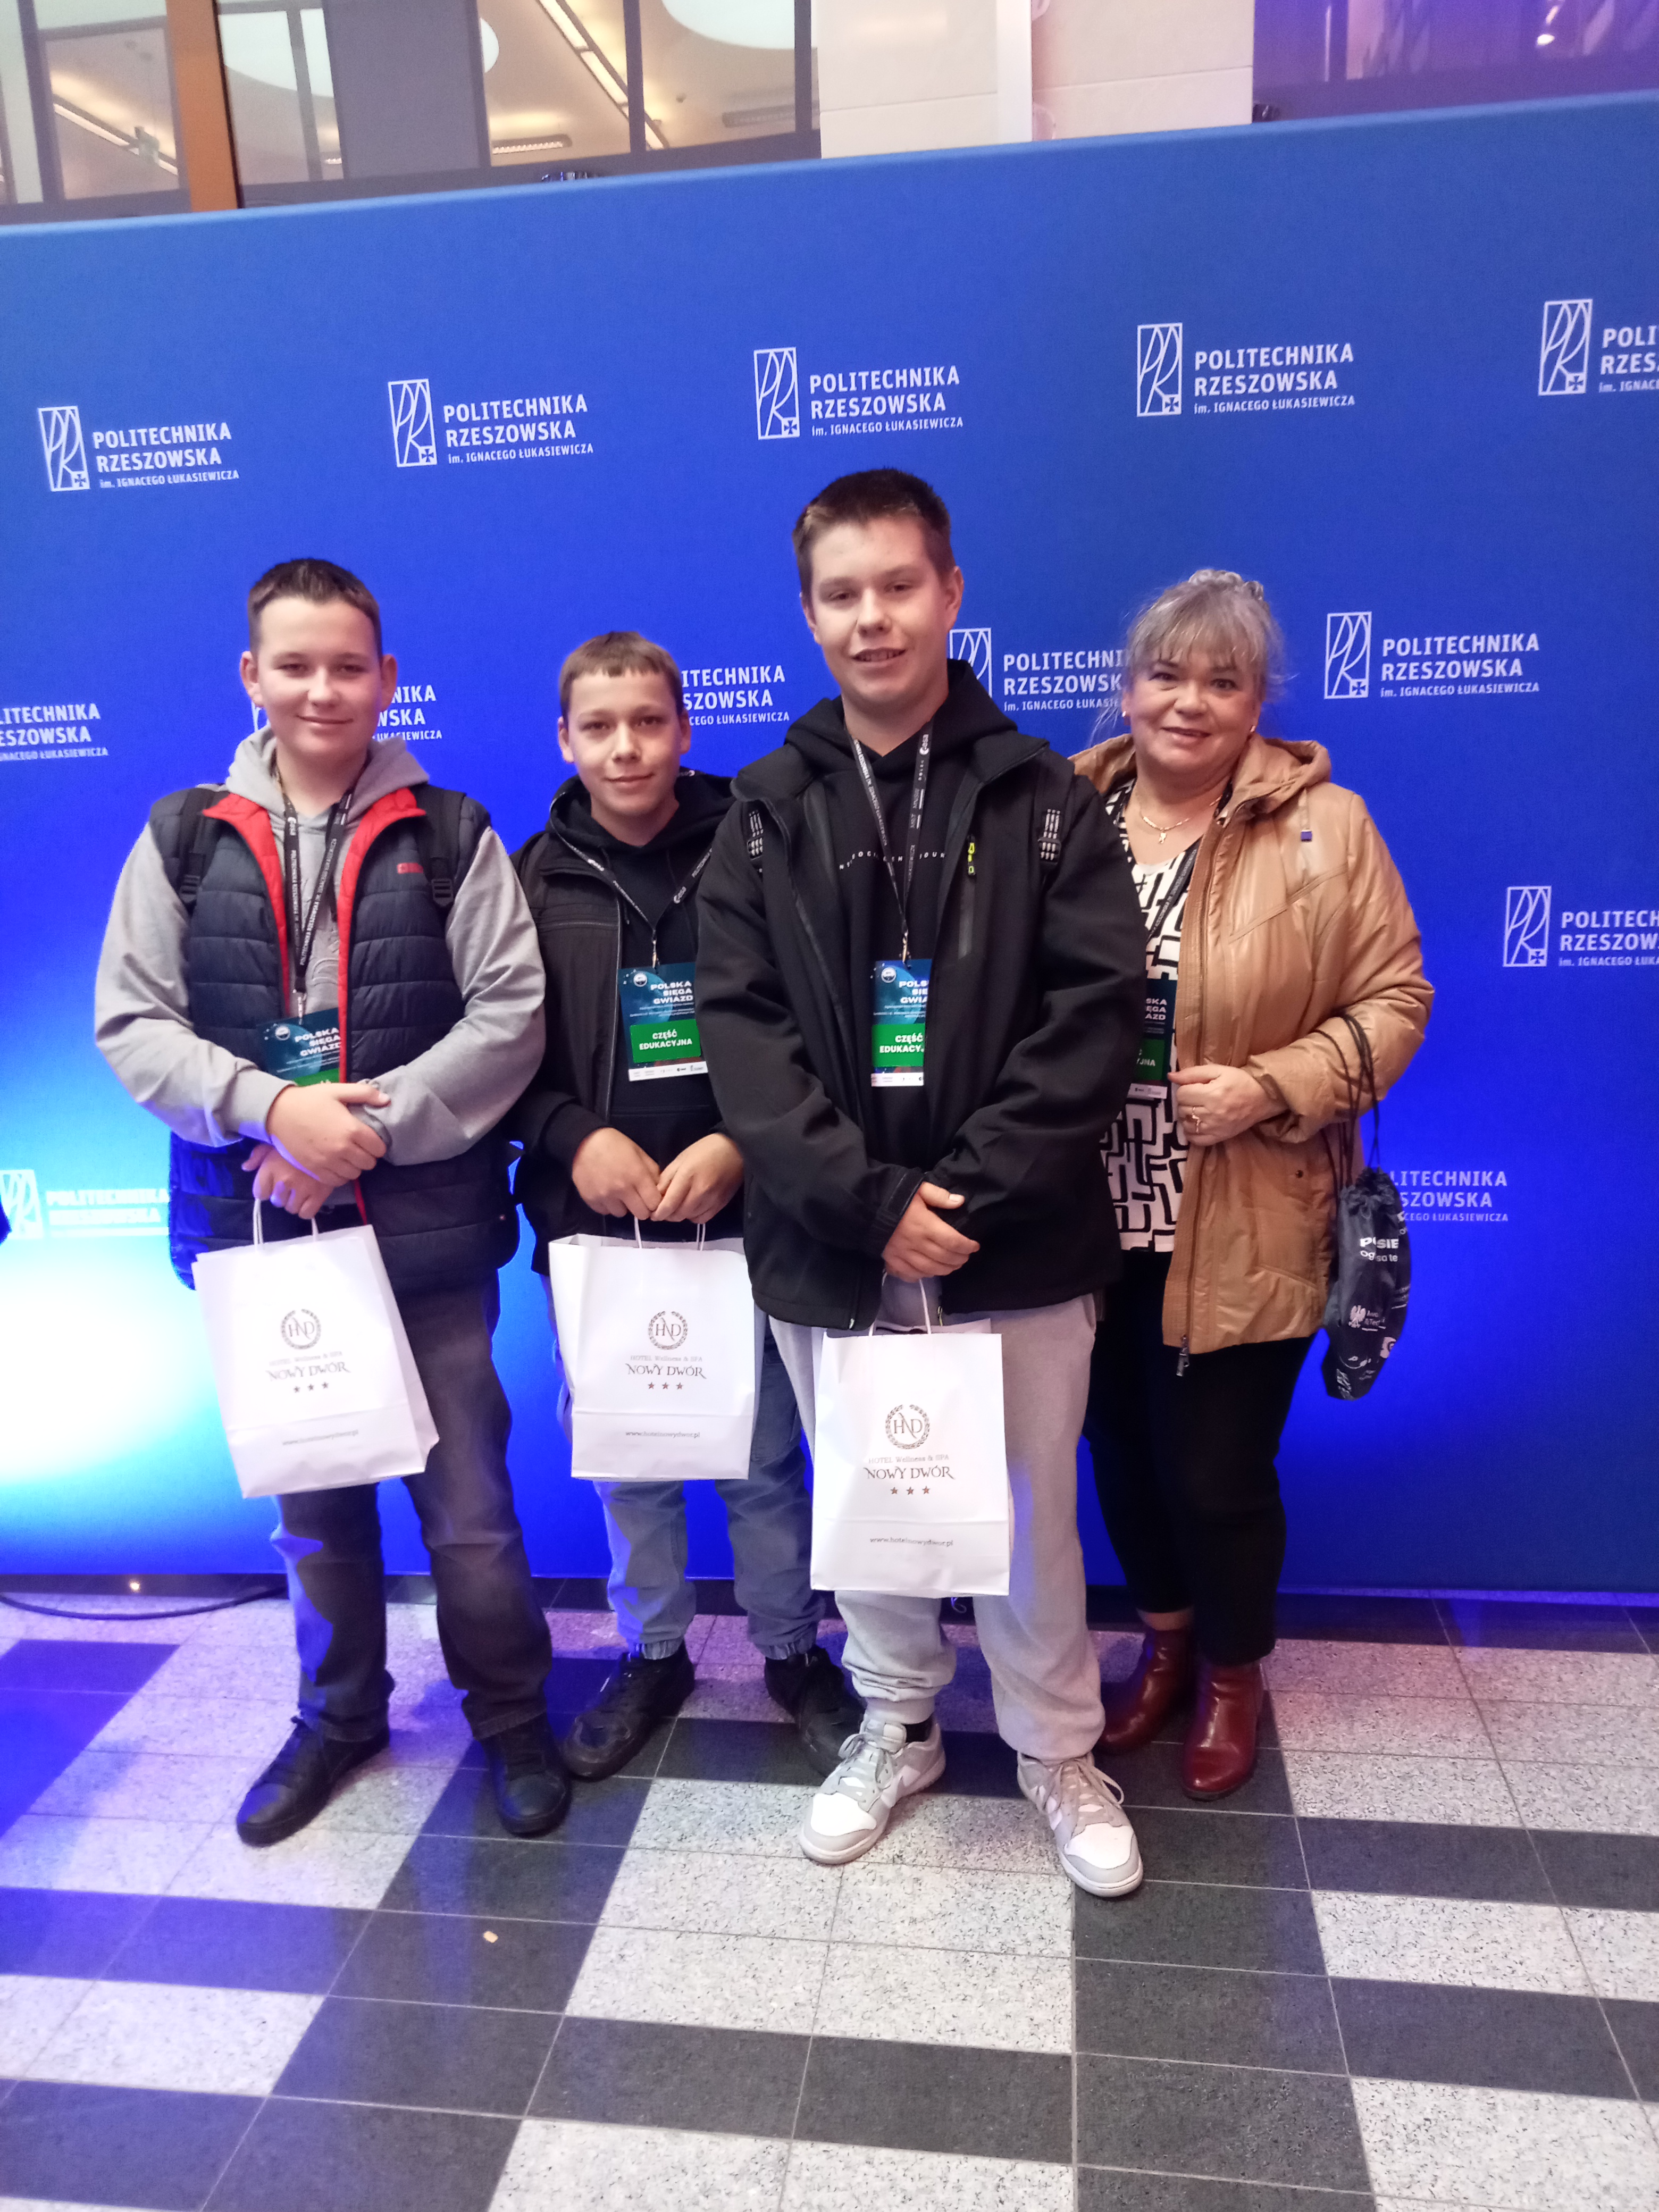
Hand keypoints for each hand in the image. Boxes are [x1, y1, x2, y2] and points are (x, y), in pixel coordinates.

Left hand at [243, 1141, 338, 1220]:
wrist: (329, 1138)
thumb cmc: (298, 1139)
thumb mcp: (274, 1141)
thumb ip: (258, 1155)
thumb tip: (246, 1167)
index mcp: (270, 1168)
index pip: (260, 1193)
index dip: (265, 1189)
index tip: (273, 1182)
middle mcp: (283, 1181)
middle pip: (276, 1202)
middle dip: (282, 1195)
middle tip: (291, 1184)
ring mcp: (301, 1190)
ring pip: (291, 1208)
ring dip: (295, 1201)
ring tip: (302, 1190)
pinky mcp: (319, 1195)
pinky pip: (306, 1213)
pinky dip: (306, 1209)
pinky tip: (310, 1198)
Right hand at [265, 1082, 388, 1181]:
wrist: (278, 1113)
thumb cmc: (309, 1100)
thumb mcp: (338, 1090)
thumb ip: (365, 1094)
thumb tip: (386, 1100)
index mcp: (352, 1130)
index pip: (378, 1148)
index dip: (377, 1144)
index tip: (370, 1140)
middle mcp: (343, 1149)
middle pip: (369, 1163)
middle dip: (367, 1156)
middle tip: (359, 1147)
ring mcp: (328, 1163)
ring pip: (354, 1174)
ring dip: (354, 1167)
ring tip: (347, 1156)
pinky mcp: (315, 1171)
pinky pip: (337, 1181)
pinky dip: (340, 1175)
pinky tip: (336, 1164)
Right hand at [571, 1127, 661, 1218]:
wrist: (584, 1141)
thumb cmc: (615, 1144)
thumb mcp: (639, 1153)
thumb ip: (652, 1172)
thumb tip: (660, 1190)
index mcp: (637, 1176)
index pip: (655, 1204)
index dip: (655, 1202)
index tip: (651, 1198)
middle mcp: (622, 1189)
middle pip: (641, 1214)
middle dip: (642, 1207)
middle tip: (637, 1198)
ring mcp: (605, 1196)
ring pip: (621, 1214)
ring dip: (623, 1206)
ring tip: (618, 1193)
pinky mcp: (591, 1200)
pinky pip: (605, 1211)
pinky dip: (608, 1205)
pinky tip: (606, 1192)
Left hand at [653, 1133, 743, 1224]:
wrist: (736, 1150)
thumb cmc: (705, 1150)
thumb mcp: (681, 1159)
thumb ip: (667, 1178)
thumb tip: (657, 1196)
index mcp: (687, 1176)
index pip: (669, 1204)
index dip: (659, 1213)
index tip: (653, 1214)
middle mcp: (700, 1191)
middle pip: (678, 1214)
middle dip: (668, 1215)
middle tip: (664, 1209)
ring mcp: (712, 1199)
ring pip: (689, 1218)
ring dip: (680, 1215)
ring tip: (678, 1207)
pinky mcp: (721, 1204)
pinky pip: (703, 1219)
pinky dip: (694, 1216)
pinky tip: (692, 1208)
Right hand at [882, 1181, 979, 1282]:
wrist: (865, 1206)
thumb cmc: (894, 1196)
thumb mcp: (918, 1188)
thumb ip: (939, 1196)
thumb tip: (959, 1202)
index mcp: (924, 1225)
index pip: (952, 1241)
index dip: (967, 1246)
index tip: (974, 1246)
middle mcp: (916, 1243)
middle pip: (944, 1258)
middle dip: (959, 1259)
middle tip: (965, 1255)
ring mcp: (903, 1255)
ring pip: (931, 1270)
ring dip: (946, 1270)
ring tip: (953, 1265)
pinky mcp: (892, 1261)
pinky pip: (911, 1274)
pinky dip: (924, 1275)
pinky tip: (930, 1271)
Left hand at [1169, 1064, 1272, 1146]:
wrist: (1263, 1098)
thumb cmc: (1240, 1081)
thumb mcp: (1218, 1070)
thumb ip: (1192, 1073)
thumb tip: (1170, 1077)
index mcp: (1212, 1094)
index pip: (1181, 1094)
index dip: (1185, 1089)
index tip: (1194, 1087)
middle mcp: (1212, 1114)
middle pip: (1182, 1109)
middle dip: (1186, 1102)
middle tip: (1197, 1097)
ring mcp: (1215, 1128)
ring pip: (1186, 1124)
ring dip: (1187, 1116)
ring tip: (1198, 1109)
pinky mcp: (1219, 1138)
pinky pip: (1195, 1140)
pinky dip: (1191, 1132)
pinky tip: (1197, 1123)